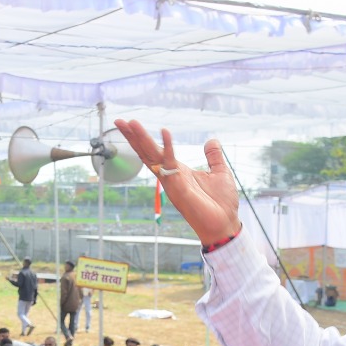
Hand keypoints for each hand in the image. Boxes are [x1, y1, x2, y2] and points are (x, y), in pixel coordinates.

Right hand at [112, 121, 240, 246]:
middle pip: (147, 153)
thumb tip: (212, 140)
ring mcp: (172, 182)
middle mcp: (171, 176)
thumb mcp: (219, 173)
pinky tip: (165, 132)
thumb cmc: (221, 203)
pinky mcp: (179, 189)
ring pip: (152, 157)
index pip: (155, 152)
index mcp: (178, 171)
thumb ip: (213, 156)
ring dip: (141, 140)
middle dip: (133, 137)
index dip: (142, 139)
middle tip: (119, 121)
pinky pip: (171, 165)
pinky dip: (168, 148)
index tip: (131, 124)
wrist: (225, 224)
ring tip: (131, 123)